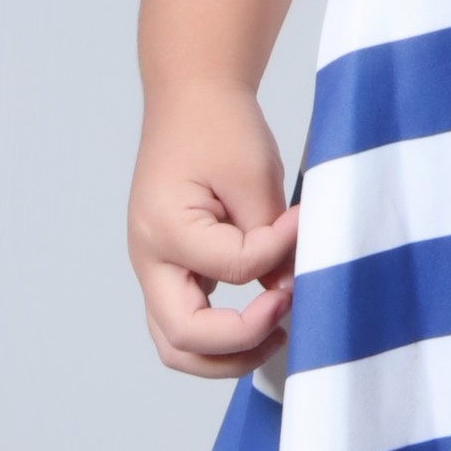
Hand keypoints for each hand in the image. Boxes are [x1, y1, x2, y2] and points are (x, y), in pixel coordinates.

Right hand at [128, 84, 297, 376]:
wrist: (192, 98)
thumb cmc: (217, 126)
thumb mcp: (254, 176)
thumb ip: (271, 238)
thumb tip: (289, 289)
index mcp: (164, 229)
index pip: (234, 269)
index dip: (278, 253)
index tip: (301, 225)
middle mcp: (149, 258)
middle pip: (182, 341)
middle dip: (240, 345)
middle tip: (287, 318)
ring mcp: (156, 268)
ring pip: (177, 344)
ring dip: (227, 353)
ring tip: (275, 330)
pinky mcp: (172, 268)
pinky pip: (187, 320)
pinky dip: (221, 333)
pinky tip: (261, 314)